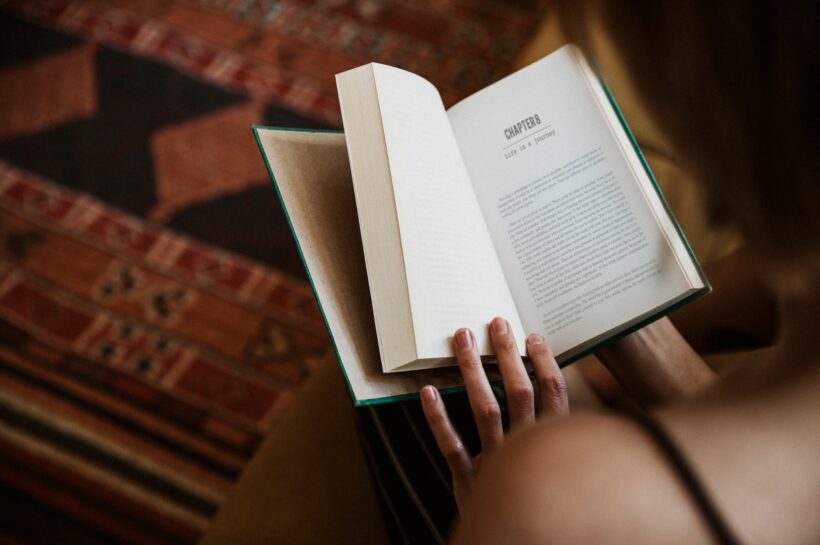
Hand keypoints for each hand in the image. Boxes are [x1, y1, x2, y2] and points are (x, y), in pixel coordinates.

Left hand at [420, 317, 568, 511]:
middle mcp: (527, 450)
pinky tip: (428, 391)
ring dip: (472, 371)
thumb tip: (549, 387)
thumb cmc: (540, 498)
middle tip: (496, 323)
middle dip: (507, 355)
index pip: (553, 394)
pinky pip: (451, 447)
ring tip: (462, 339)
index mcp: (553, 444)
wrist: (517, 541)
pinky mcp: (470, 483)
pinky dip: (438, 418)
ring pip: (485, 409)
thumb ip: (553, 432)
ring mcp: (497, 466)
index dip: (544, 362)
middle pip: (519, 393)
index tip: (532, 335)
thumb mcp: (556, 463)